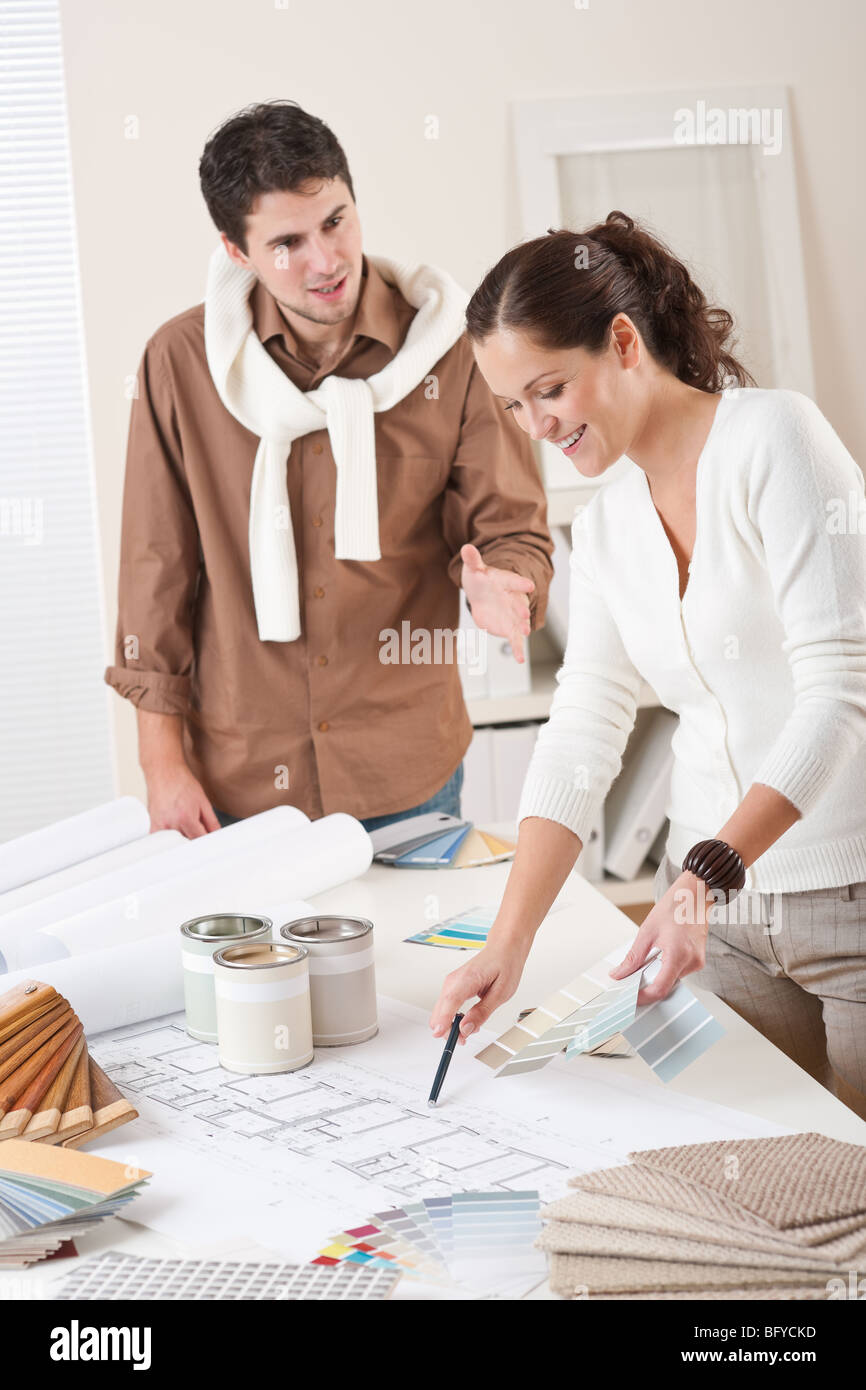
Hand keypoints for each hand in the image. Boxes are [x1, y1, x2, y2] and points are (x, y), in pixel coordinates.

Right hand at [144, 762, 221, 837]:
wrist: (164, 772)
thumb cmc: (182, 783)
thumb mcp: (203, 802)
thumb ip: (211, 822)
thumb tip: (216, 835)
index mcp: (186, 818)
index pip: (200, 840)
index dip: (206, 841)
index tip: (208, 840)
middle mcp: (171, 824)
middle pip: (187, 844)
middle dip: (194, 840)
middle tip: (197, 830)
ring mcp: (159, 826)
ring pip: (175, 844)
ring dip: (183, 838)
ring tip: (184, 825)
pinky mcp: (152, 826)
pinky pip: (164, 841)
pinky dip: (170, 838)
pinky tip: (174, 827)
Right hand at [429, 941, 528, 1042]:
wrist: (504, 949)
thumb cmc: (504, 965)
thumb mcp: (501, 993)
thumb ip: (482, 1012)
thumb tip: (466, 1028)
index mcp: (467, 979)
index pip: (449, 1003)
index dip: (443, 1021)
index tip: (440, 1036)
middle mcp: (454, 980)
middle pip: (440, 1010)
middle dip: (448, 1029)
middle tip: (464, 1039)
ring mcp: (451, 983)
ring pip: (440, 1011)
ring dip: (450, 1024)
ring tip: (469, 1028)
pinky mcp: (452, 986)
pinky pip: (446, 1006)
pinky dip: (451, 1017)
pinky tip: (464, 1020)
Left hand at [460, 543, 533, 661]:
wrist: (482, 594)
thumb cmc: (480, 579)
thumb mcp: (474, 568)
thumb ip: (473, 560)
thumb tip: (466, 547)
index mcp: (505, 582)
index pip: (513, 581)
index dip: (520, 584)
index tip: (529, 586)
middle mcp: (512, 598)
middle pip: (518, 603)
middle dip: (521, 608)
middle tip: (524, 614)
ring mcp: (512, 614)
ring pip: (518, 622)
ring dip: (521, 628)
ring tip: (524, 633)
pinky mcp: (508, 627)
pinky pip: (514, 639)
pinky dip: (517, 649)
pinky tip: (520, 659)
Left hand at [607, 870, 709, 1004]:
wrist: (694, 896)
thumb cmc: (675, 908)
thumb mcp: (647, 932)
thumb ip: (633, 957)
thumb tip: (620, 973)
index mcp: (678, 954)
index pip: (660, 988)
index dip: (643, 997)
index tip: (630, 997)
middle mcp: (691, 962)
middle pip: (666, 986)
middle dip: (647, 985)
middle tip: (630, 980)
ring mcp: (697, 962)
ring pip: (672, 980)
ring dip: (656, 975)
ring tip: (647, 960)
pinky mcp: (698, 960)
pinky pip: (678, 972)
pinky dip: (665, 969)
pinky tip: (659, 956)